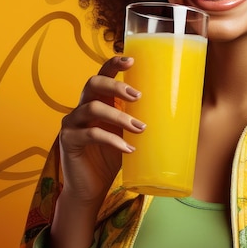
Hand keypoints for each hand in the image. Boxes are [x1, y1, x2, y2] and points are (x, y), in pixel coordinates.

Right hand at [58, 56, 144, 208]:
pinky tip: (128, 148)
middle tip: (138, 96)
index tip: (132, 61)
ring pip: (92, 108)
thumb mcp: (128, 132)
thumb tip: (178, 109)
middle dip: (116, 86)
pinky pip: (89, 134)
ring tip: (140, 128)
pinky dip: (111, 140)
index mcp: (98, 100)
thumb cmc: (113, 155)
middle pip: (93, 84)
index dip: (114, 64)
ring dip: (119, 116)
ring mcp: (72, 123)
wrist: (92, 187)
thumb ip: (139, 118)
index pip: (102, 73)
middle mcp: (82, 106)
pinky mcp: (68, 141)